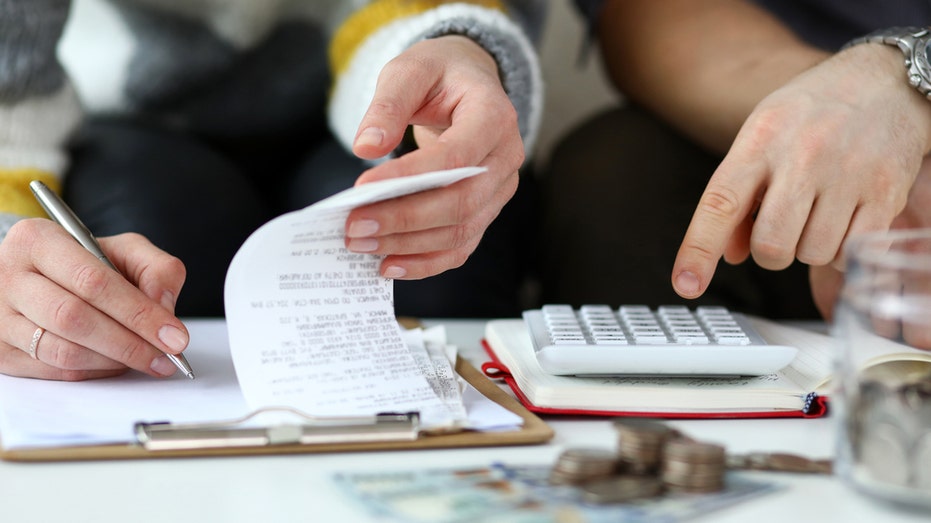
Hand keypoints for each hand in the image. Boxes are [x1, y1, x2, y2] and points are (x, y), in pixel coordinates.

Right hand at [0, 219, 188, 379]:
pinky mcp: (0, 350)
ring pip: (63, 351)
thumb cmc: (86, 263)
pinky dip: (94, 371)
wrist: (38, 277)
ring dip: (113, 361)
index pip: (93, 281)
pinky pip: (54, 371)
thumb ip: (156, 268)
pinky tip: (116, 363)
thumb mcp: (124, 250)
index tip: (173, 336)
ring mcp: (0, 316)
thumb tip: (163, 308)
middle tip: (166, 357)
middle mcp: (10, 277)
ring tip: (146, 360)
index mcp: (38, 241)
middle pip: (75, 319)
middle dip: (129, 343)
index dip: (139, 313)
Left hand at [343, 35, 523, 278]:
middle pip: (460, 203)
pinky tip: (389, 265)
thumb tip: (366, 147)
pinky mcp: (485, 211)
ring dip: (408, 246)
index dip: (411, 178)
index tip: (363, 188)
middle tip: (354, 227)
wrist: (467, 84)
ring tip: (361, 244)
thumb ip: (388, 104)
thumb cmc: (440, 75)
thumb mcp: (410, 70)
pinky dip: (425, 262)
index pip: (456, 157)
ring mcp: (499, 190)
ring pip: (460, 232)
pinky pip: (460, 247)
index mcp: (494, 116)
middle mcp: (506, 158)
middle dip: (403, 220)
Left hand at [671, 44, 930, 299]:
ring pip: (812, 254)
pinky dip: (842, 251)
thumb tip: (729, 254)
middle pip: (772, 245)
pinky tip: (843, 222)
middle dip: (770, 253)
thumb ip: (738, 195)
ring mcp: (848, 174)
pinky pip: (852, 252)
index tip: (686, 284)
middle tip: (781, 230)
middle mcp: (803, 156)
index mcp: (760, 141)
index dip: (699, 249)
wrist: (883, 81)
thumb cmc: (810, 115)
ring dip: (809, 249)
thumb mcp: (760, 138)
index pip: (720, 203)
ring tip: (817, 214)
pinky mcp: (886, 191)